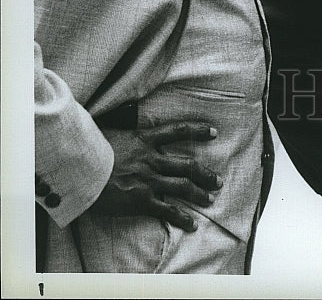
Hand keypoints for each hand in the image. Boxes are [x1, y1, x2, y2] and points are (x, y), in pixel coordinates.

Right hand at [90, 122, 221, 231]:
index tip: (213, 132)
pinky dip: (181, 217)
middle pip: (188, 165)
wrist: (78, 168)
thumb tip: (132, 124)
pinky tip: (192, 223)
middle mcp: (152, 158)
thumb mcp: (112, 130)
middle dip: (205, 174)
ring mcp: (148, 179)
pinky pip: (167, 209)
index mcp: (145, 139)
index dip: (198, 131)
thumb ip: (127, 130)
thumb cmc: (90, 148)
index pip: (178, 131)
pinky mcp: (141, 200)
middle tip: (218, 180)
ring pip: (183, 186)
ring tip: (210, 198)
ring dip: (199, 193)